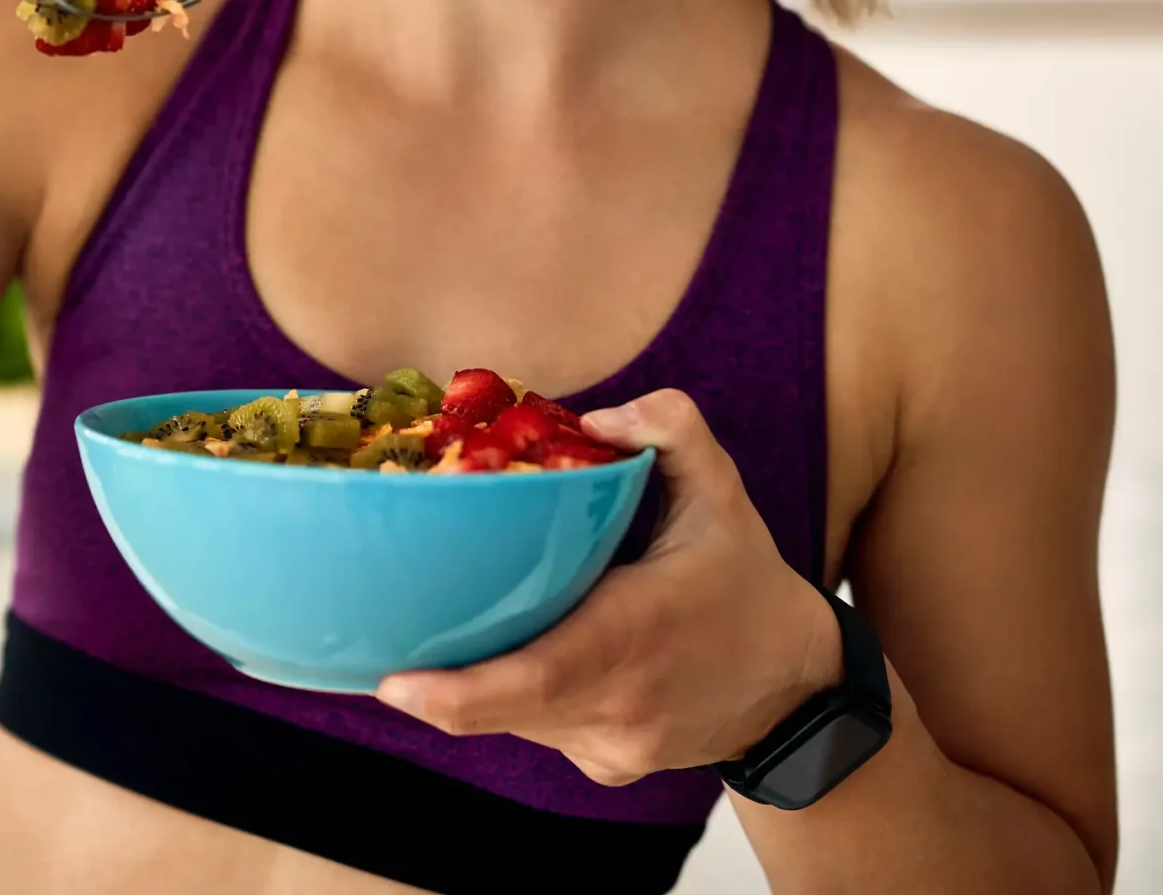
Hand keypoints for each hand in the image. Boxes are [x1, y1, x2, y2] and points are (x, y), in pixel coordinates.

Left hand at [377, 389, 842, 786]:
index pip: (538, 677)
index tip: (395, 683)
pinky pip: (538, 729)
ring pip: (515, 718)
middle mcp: (622, 703)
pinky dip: (514, 695)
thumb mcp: (722, 492)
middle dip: (437, 682)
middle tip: (379, 649)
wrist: (801, 690)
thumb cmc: (746, 581)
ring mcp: (614, 745)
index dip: (459, 691)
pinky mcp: (608, 766)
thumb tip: (598, 414)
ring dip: (477, 680)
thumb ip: (671, 428)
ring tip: (441, 632)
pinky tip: (507, 653)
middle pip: (504, 705)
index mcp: (639, 632)